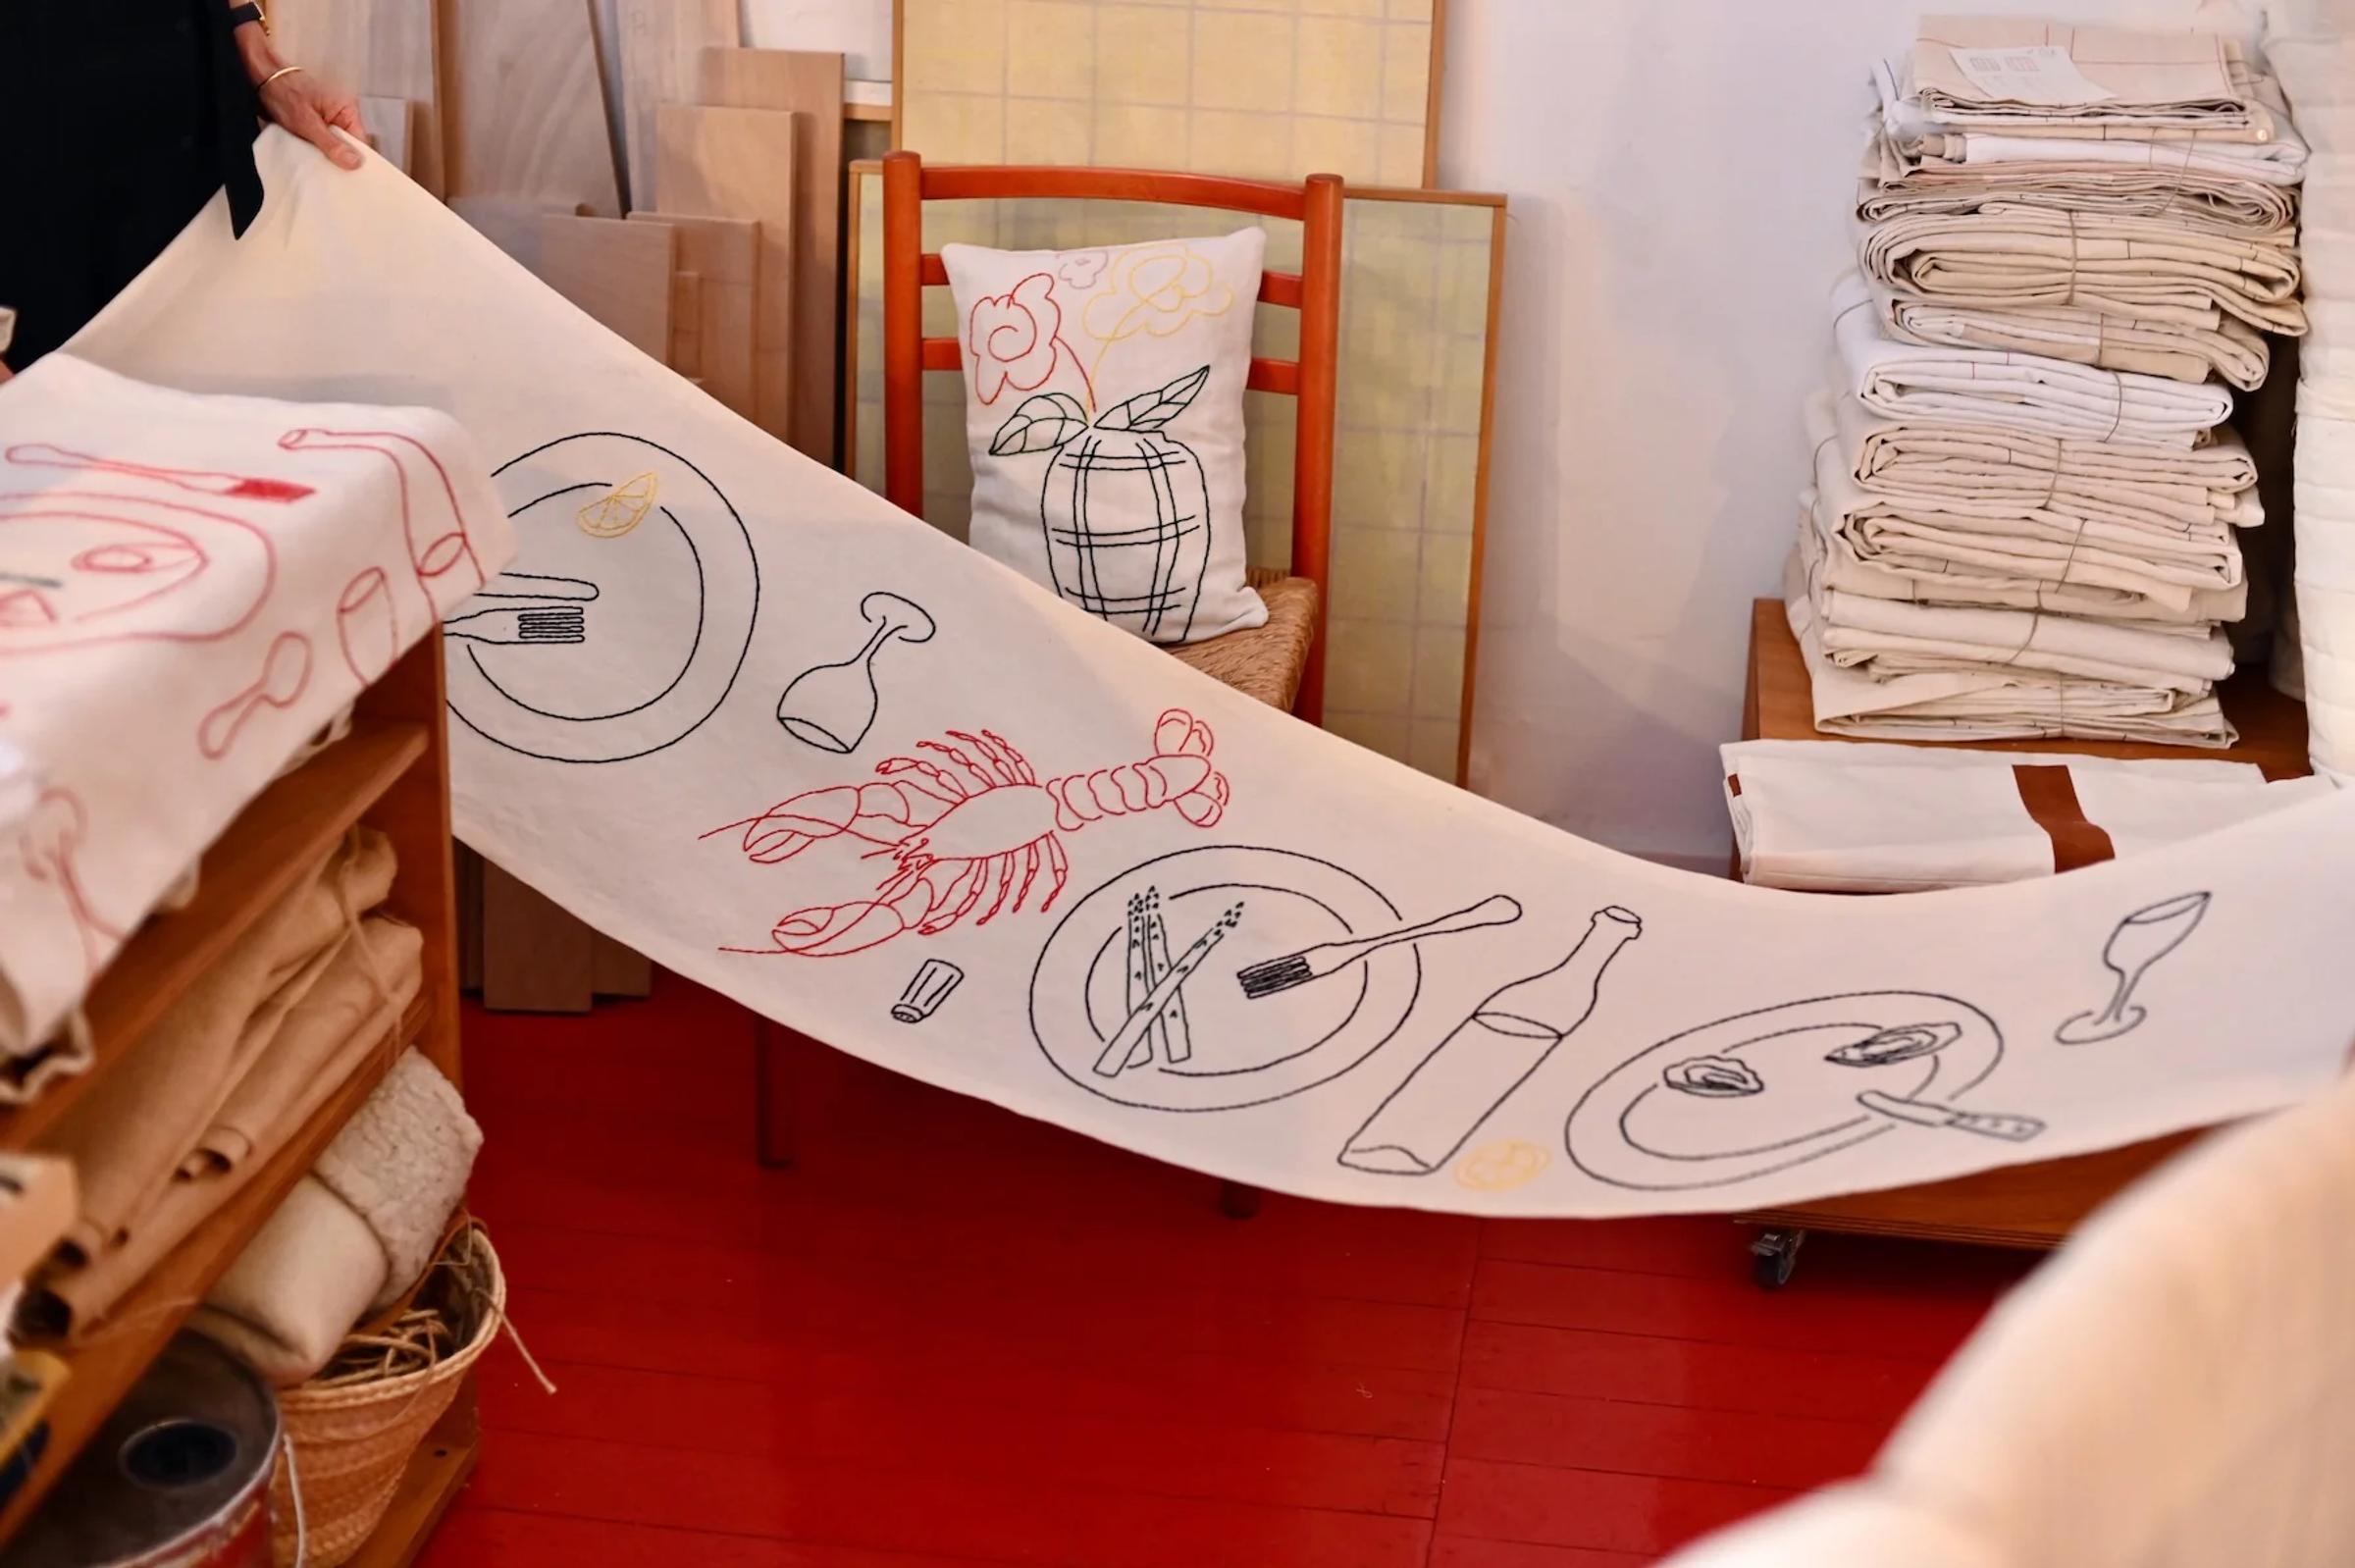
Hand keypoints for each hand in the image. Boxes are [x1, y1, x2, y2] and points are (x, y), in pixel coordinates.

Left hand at [235, 21, 363, 169]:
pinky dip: (316, 151)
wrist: (261, 76)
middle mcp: (342, 114)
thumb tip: (356, 163)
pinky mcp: (317, 122)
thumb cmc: (283, 92)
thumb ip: (332, 144)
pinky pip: (323, 142)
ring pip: (335, 146)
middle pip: (349, 146)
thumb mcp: (307, 123)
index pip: (361, 143)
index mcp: (347, 110)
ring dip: (326, 156)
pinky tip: (310, 158)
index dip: (357, 162)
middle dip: (339, 161)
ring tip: (317, 168)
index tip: (349, 180)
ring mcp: (330, 118)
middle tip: (330, 177)